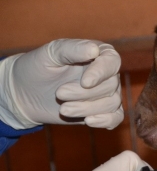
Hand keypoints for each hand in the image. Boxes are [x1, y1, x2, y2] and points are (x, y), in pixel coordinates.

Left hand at [0, 39, 123, 129]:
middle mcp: (107, 74)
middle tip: (59, 94)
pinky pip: (116, 117)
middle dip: (85, 94)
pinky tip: (88, 121)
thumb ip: (72, 49)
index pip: (112, 61)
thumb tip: (94, 49)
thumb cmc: (38, 68)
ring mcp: (107, 93)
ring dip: (87, 108)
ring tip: (64, 109)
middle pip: (110, 86)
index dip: (101, 73)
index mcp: (98, 54)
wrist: (26, 93)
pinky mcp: (103, 111)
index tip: (85, 83)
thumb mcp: (50, 54)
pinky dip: (105, 120)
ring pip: (111, 103)